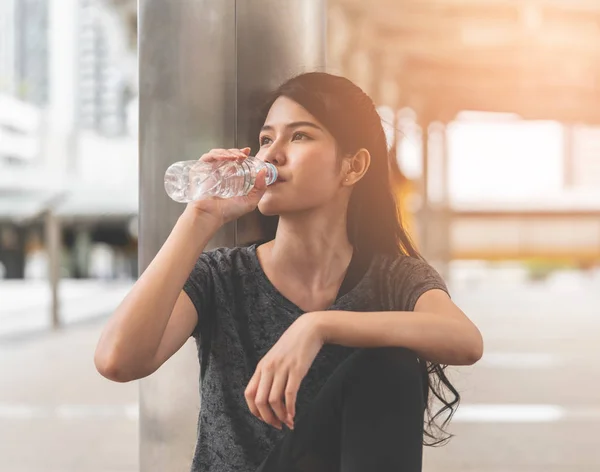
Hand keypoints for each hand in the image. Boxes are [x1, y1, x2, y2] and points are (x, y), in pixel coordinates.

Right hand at [184, 147, 267, 226]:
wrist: (211, 216)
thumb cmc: (228, 212)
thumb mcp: (250, 202)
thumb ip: (260, 189)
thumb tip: (264, 171)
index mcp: (232, 179)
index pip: (236, 161)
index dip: (242, 154)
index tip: (248, 152)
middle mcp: (221, 173)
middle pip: (227, 155)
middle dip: (236, 152)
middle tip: (243, 155)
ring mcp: (210, 171)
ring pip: (218, 154)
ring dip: (228, 152)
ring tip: (236, 156)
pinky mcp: (201, 170)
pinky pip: (208, 157)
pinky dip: (217, 154)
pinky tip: (225, 157)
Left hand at [244, 314, 323, 429]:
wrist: (308, 329)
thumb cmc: (292, 345)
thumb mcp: (275, 358)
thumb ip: (269, 374)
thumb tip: (267, 397)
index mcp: (261, 367)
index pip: (249, 394)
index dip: (255, 411)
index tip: (265, 418)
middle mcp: (269, 368)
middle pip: (260, 401)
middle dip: (268, 418)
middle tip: (277, 425)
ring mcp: (282, 369)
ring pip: (274, 400)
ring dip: (280, 416)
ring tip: (287, 422)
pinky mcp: (296, 369)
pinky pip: (290, 394)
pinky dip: (290, 408)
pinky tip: (294, 415)